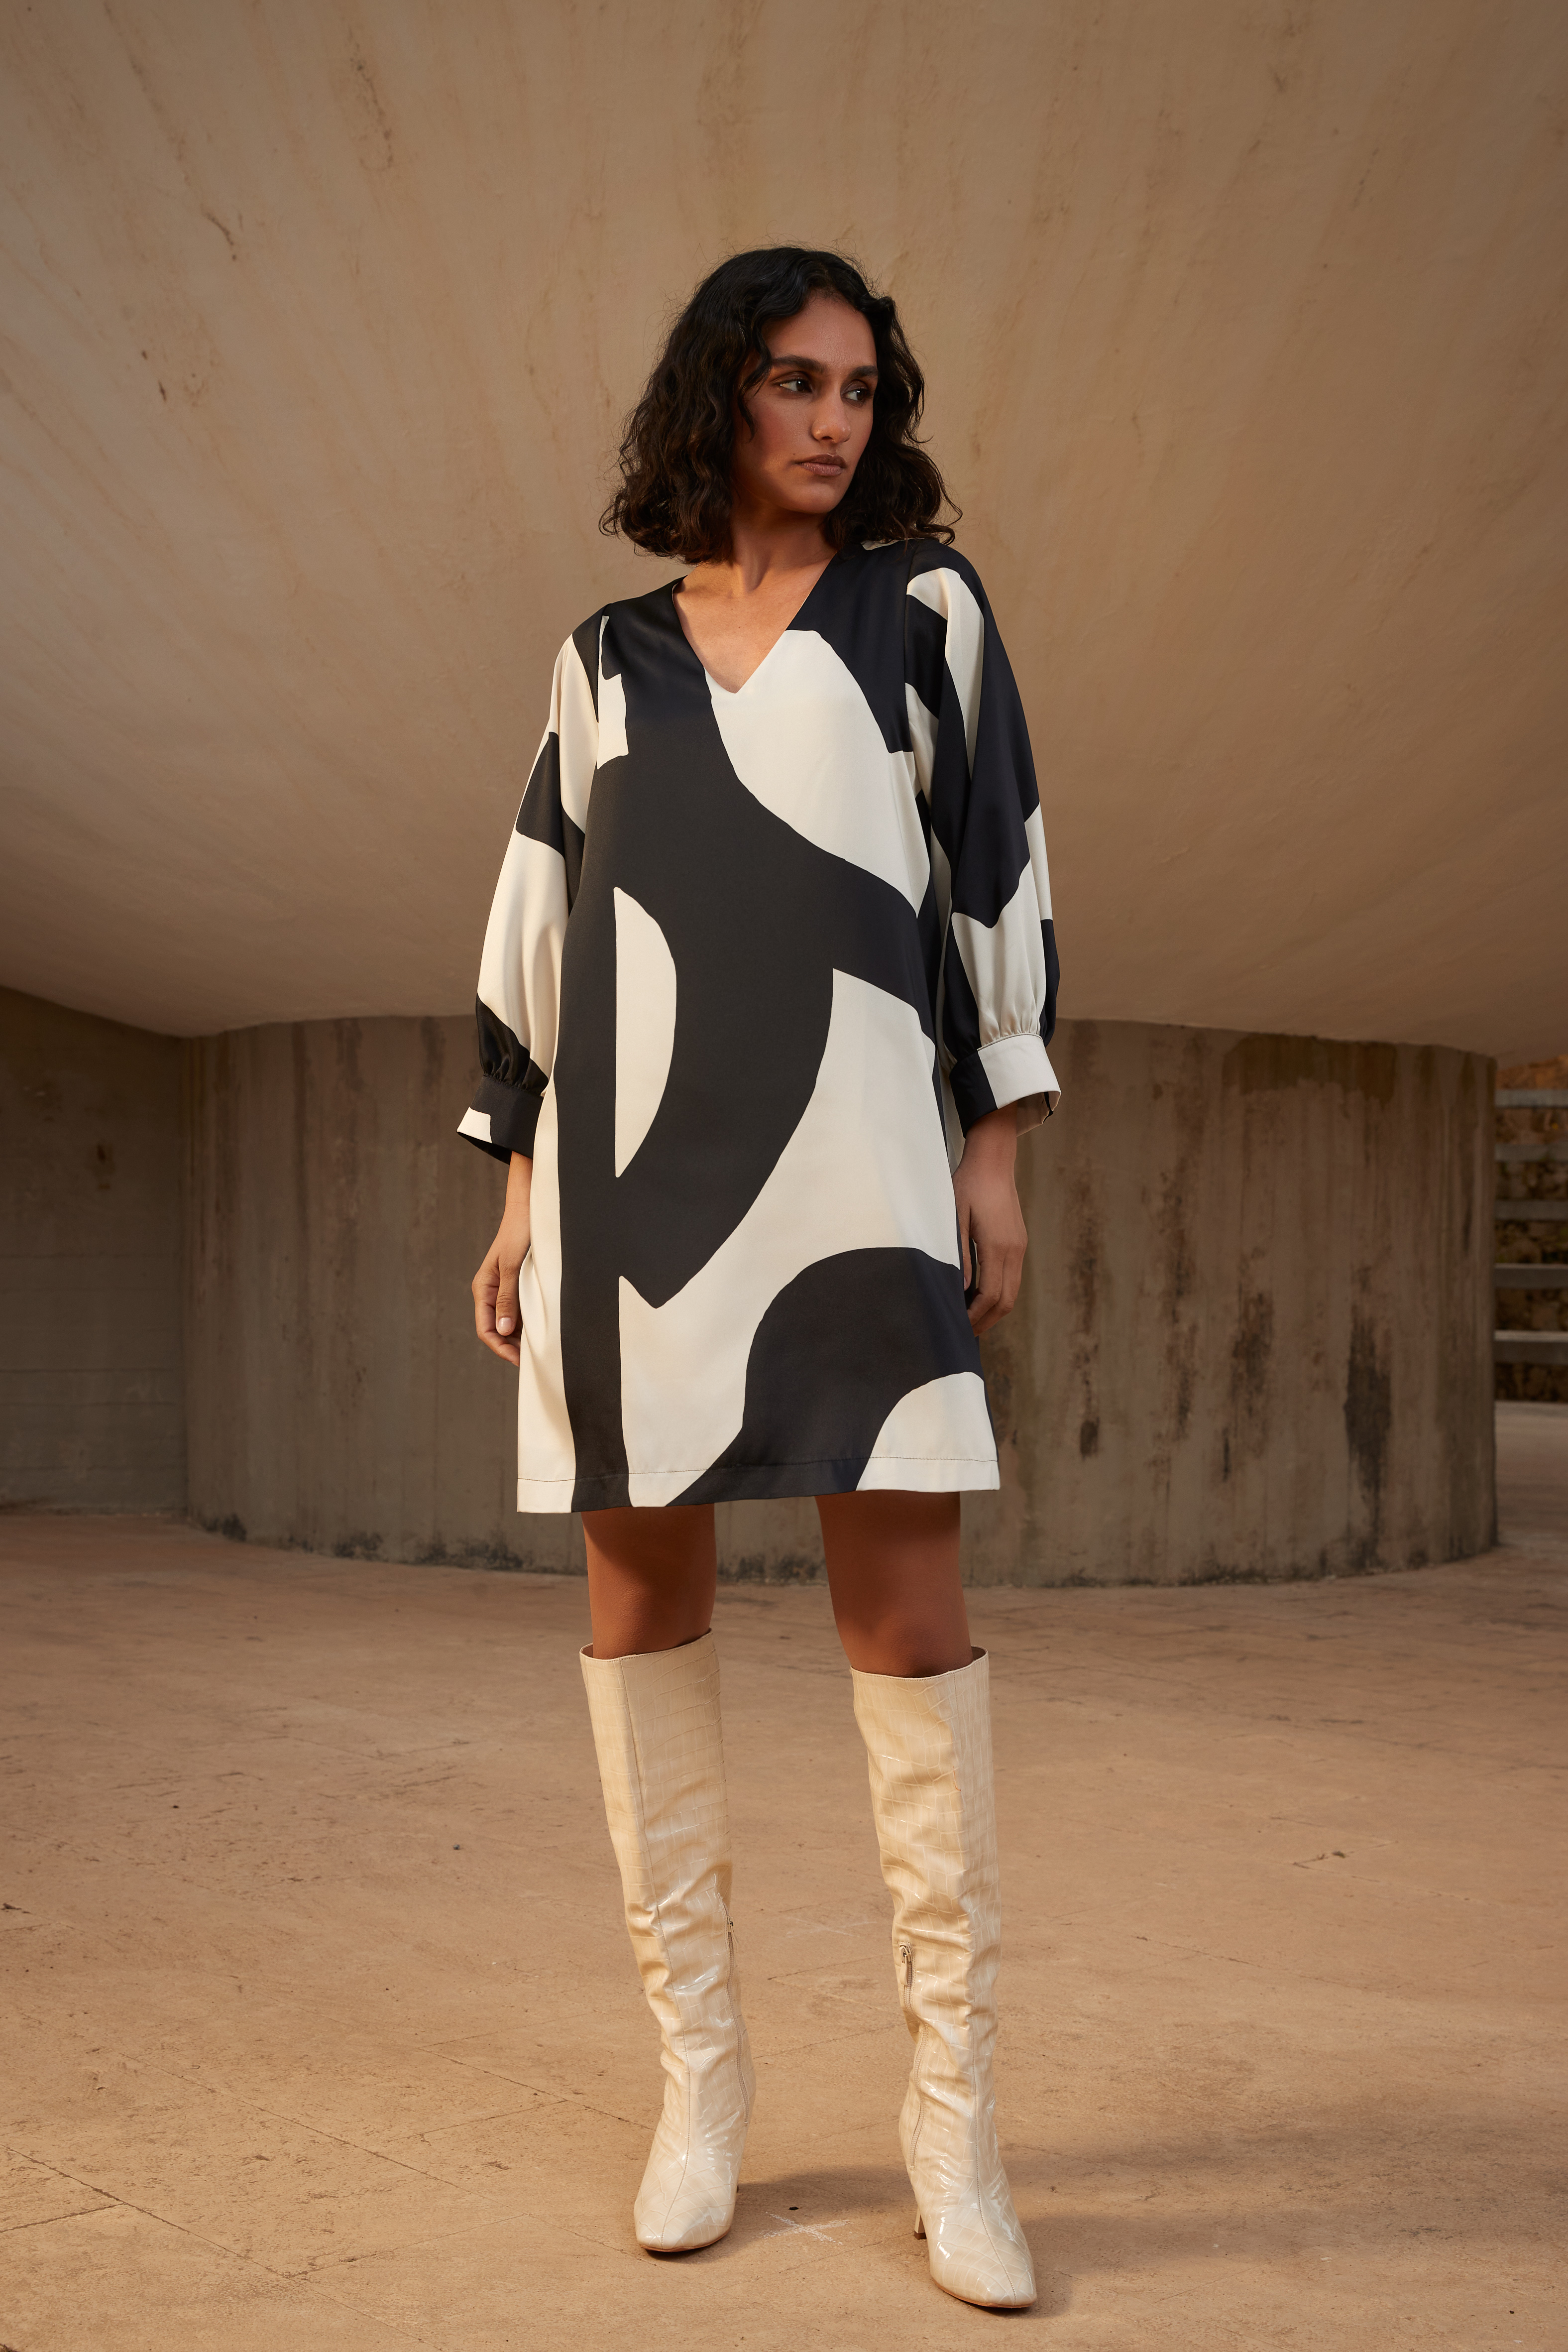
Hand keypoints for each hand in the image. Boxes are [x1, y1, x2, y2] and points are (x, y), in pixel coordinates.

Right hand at [472, 1152, 532, 1365]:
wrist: (530, 1209)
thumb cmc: (519, 1233)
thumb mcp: (512, 1267)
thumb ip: (508, 1298)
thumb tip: (505, 1330)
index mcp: (483, 1288)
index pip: (486, 1329)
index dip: (501, 1348)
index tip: (520, 1360)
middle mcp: (492, 1292)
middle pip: (497, 1330)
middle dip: (511, 1347)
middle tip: (534, 1361)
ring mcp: (505, 1289)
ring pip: (509, 1322)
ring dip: (521, 1337)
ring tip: (541, 1350)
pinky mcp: (518, 1285)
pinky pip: (520, 1310)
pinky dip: (529, 1323)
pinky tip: (543, 1330)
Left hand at [953, 1105, 1025, 1334]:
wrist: (993, 1162)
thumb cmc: (968, 1186)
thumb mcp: (954, 1219)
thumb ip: (958, 1255)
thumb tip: (957, 1291)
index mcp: (998, 1245)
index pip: (990, 1295)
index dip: (974, 1316)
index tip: (957, 1327)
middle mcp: (1014, 1250)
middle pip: (1005, 1301)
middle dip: (985, 1321)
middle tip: (963, 1334)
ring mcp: (1019, 1247)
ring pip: (1012, 1293)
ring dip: (993, 1311)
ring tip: (969, 1320)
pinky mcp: (1018, 1243)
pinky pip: (1012, 1279)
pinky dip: (998, 1295)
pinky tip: (978, 1297)